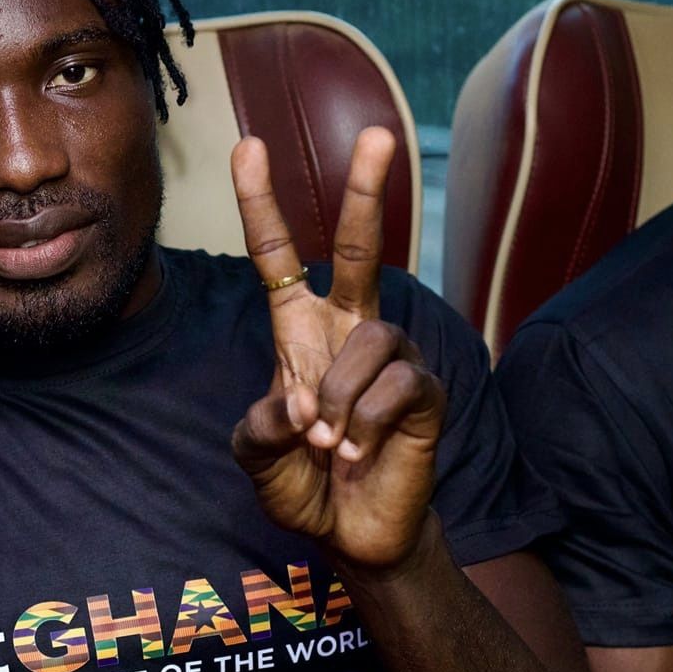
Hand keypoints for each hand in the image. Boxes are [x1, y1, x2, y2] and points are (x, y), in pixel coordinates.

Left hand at [228, 126, 442, 574]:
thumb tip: (296, 403)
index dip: (261, 202)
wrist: (351, 536)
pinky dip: (364, 424)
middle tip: (381, 135)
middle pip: (361, 248)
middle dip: (368, 191)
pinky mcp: (425, 392)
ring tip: (328, 443)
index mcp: (299, 330)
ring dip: (337, 396)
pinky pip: (395, 385)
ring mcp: (393, 358)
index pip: (278, 255)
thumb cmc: (302, 484)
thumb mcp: (256, 455)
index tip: (247, 147)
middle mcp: (349, 330)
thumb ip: (260, 427)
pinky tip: (358, 454)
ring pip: (369, 339)